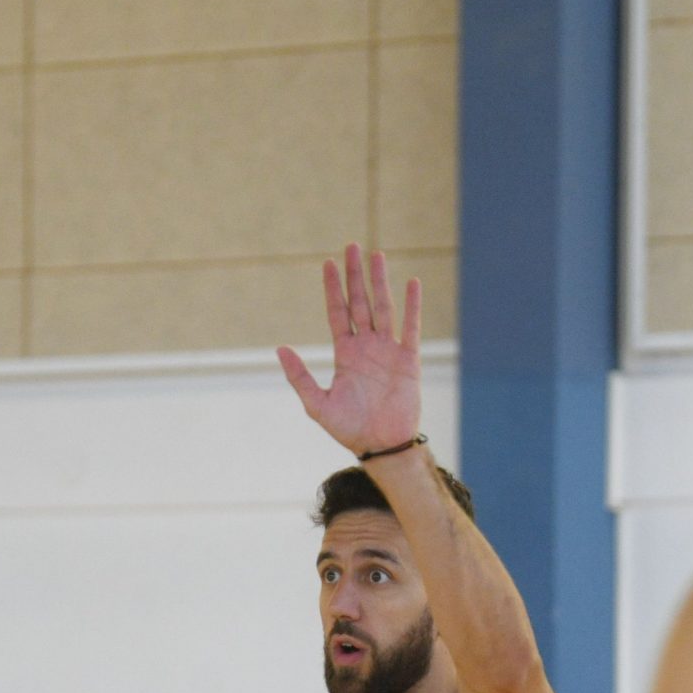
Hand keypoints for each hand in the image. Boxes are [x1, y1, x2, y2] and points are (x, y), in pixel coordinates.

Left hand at [278, 243, 422, 458]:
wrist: (381, 445)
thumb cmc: (349, 428)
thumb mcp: (317, 403)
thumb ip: (299, 376)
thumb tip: (280, 348)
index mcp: (345, 354)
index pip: (337, 313)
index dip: (333, 289)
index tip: (327, 263)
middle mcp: (367, 347)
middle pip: (360, 302)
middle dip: (355, 275)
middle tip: (352, 246)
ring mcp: (388, 350)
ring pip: (383, 308)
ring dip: (380, 282)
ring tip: (377, 255)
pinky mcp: (408, 360)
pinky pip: (410, 328)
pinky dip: (412, 306)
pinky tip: (411, 284)